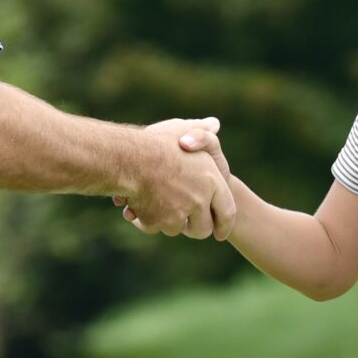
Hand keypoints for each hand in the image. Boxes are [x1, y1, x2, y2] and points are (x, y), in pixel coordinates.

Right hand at [115, 117, 235, 239]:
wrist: (129, 158)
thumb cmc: (156, 142)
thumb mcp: (182, 130)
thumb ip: (200, 131)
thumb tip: (215, 123)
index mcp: (212, 181)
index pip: (227, 212)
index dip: (224, 225)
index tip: (220, 233)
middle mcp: (199, 200)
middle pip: (202, 229)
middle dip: (193, 229)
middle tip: (186, 225)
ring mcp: (178, 214)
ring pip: (176, 229)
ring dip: (168, 221)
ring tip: (157, 204)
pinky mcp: (157, 222)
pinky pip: (153, 227)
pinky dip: (146, 220)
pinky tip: (137, 206)